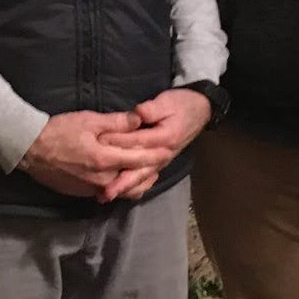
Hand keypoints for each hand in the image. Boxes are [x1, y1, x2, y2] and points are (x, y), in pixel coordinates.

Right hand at [19, 109, 169, 198]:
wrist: (29, 149)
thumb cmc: (58, 130)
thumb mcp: (88, 120)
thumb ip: (116, 122)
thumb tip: (139, 120)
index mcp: (105, 160)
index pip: (138, 159)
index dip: (155, 155)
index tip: (169, 150)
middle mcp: (102, 180)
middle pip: (133, 178)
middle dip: (149, 170)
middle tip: (161, 161)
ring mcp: (92, 190)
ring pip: (122, 189)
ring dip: (135, 180)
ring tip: (146, 171)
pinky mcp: (82, 194)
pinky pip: (108, 192)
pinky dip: (118, 185)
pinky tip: (121, 176)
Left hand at [97, 87, 213, 201]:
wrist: (198, 112)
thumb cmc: (180, 105)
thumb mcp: (168, 101)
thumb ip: (152, 108)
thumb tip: (139, 113)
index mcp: (165, 138)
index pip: (137, 141)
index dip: (118, 141)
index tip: (100, 144)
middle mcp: (163, 155)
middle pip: (139, 169)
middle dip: (120, 180)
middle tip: (102, 189)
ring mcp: (160, 162)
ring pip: (141, 178)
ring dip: (124, 188)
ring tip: (105, 196)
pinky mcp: (157, 164)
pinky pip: (145, 179)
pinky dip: (132, 187)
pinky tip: (118, 192)